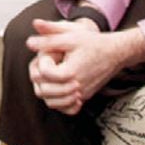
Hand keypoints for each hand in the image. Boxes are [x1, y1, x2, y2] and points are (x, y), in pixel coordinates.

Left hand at [25, 19, 144, 115]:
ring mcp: (80, 95)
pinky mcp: (84, 97)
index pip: (44, 74)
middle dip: (39, 78)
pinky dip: (58, 101)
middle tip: (44, 65)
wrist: (115, 52)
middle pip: (44, 91)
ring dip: (46, 90)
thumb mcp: (70, 36)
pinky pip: (66, 108)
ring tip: (48, 75)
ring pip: (52, 103)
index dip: (41, 62)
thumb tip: (29, 42)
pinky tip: (57, 87)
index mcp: (70, 72)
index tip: (48, 54)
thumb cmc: (93, 43)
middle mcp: (76, 87)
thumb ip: (49, 39)